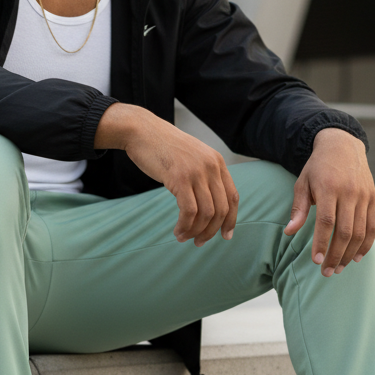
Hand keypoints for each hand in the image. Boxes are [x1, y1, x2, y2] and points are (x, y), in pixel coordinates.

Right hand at [95, 103, 238, 245]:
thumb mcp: (192, 158)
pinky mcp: (180, 178)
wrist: (142, 131)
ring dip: (196, 231)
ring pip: (206, 213)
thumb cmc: (163, 147)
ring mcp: (196, 172)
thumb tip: (209, 205)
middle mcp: (211, 166)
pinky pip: (189, 211)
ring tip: (184, 238)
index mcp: (217, 162)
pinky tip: (177, 231)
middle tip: (199, 243)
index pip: (233, 197)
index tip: (225, 235)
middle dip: (211, 231)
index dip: (231, 220)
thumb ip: (204, 175)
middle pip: (221, 209)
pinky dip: (185, 226)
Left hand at [284, 127, 374, 275]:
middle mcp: (349, 192)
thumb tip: (289, 232)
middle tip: (327, 272)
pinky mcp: (373, 198)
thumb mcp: (302, 183)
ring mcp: (364, 196)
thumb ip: (298, 208)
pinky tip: (357, 257)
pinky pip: (373, 226)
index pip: (326, 222)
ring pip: (360, 232)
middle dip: (336, 255)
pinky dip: (367, 244)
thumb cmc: (318, 168)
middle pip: (345, 231)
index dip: (322, 243)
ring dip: (350, 254)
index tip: (316, 261)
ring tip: (339, 268)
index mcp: (328, 188)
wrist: (343, 146)